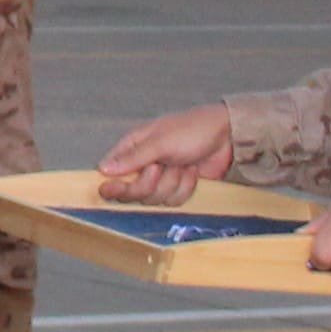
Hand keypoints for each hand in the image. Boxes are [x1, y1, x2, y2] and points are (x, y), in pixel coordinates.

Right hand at [96, 105, 233, 204]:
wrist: (228, 136)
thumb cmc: (192, 130)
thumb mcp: (160, 142)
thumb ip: (132, 158)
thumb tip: (103, 169)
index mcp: (132, 149)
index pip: (110, 173)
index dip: (110, 184)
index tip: (109, 190)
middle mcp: (143, 166)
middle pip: (132, 192)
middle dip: (149, 184)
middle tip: (160, 168)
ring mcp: (161, 179)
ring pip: (154, 199)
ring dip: (172, 183)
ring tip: (183, 165)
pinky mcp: (178, 188)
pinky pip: (174, 201)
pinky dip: (186, 187)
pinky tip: (192, 172)